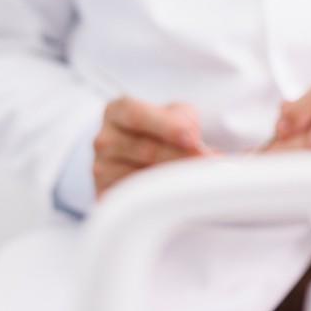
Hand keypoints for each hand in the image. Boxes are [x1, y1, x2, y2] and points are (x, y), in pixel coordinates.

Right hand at [92, 97, 213, 196]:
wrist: (143, 156)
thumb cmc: (160, 131)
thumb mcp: (174, 115)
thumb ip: (185, 121)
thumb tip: (199, 147)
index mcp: (117, 111)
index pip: (137, 115)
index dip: (167, 127)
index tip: (191, 138)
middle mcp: (104, 139)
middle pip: (145, 149)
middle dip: (181, 156)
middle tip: (208, 163)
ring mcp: (101, 169)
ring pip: (142, 176)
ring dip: (174, 179)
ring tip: (197, 178)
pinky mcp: (105, 194)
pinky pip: (135, 199)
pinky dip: (161, 198)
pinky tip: (177, 195)